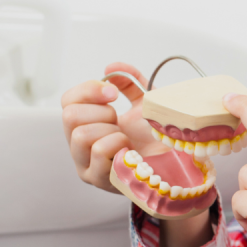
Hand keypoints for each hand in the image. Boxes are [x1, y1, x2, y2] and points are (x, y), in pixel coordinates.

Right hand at [61, 62, 168, 193]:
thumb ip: (129, 81)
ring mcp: (85, 164)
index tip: (113, 93)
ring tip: (127, 139)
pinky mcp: (98, 179)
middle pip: (69, 116)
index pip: (68, 100)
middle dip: (101, 112)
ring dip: (111, 131)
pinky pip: (99, 151)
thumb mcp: (144, 102)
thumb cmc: (158, 135)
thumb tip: (111, 67)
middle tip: (121, 121)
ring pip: (80, 135)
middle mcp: (79, 145)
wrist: (179, 160)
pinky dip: (118, 144)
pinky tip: (130, 152)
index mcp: (86, 124)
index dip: (89, 90)